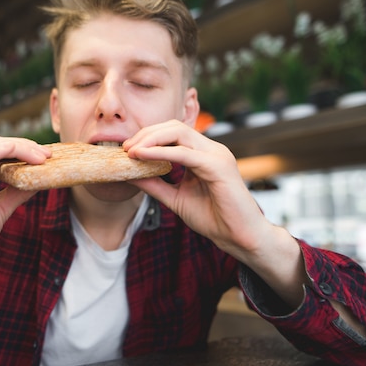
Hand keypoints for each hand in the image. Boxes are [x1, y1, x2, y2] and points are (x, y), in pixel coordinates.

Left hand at [122, 120, 272, 259]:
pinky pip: (185, 153)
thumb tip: (129, 174)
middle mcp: (211, 150)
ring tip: (131, 151)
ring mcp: (217, 155)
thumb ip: (154, 184)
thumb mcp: (175, 198)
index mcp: (203, 154)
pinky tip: (143, 156)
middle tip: (125, 147)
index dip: (148, 136)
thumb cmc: (213, 219)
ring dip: (151, 139)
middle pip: (174, 127)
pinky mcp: (219, 167)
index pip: (173, 132)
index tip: (127, 149)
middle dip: (147, 134)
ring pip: (179, 134)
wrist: (240, 238)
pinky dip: (161, 152)